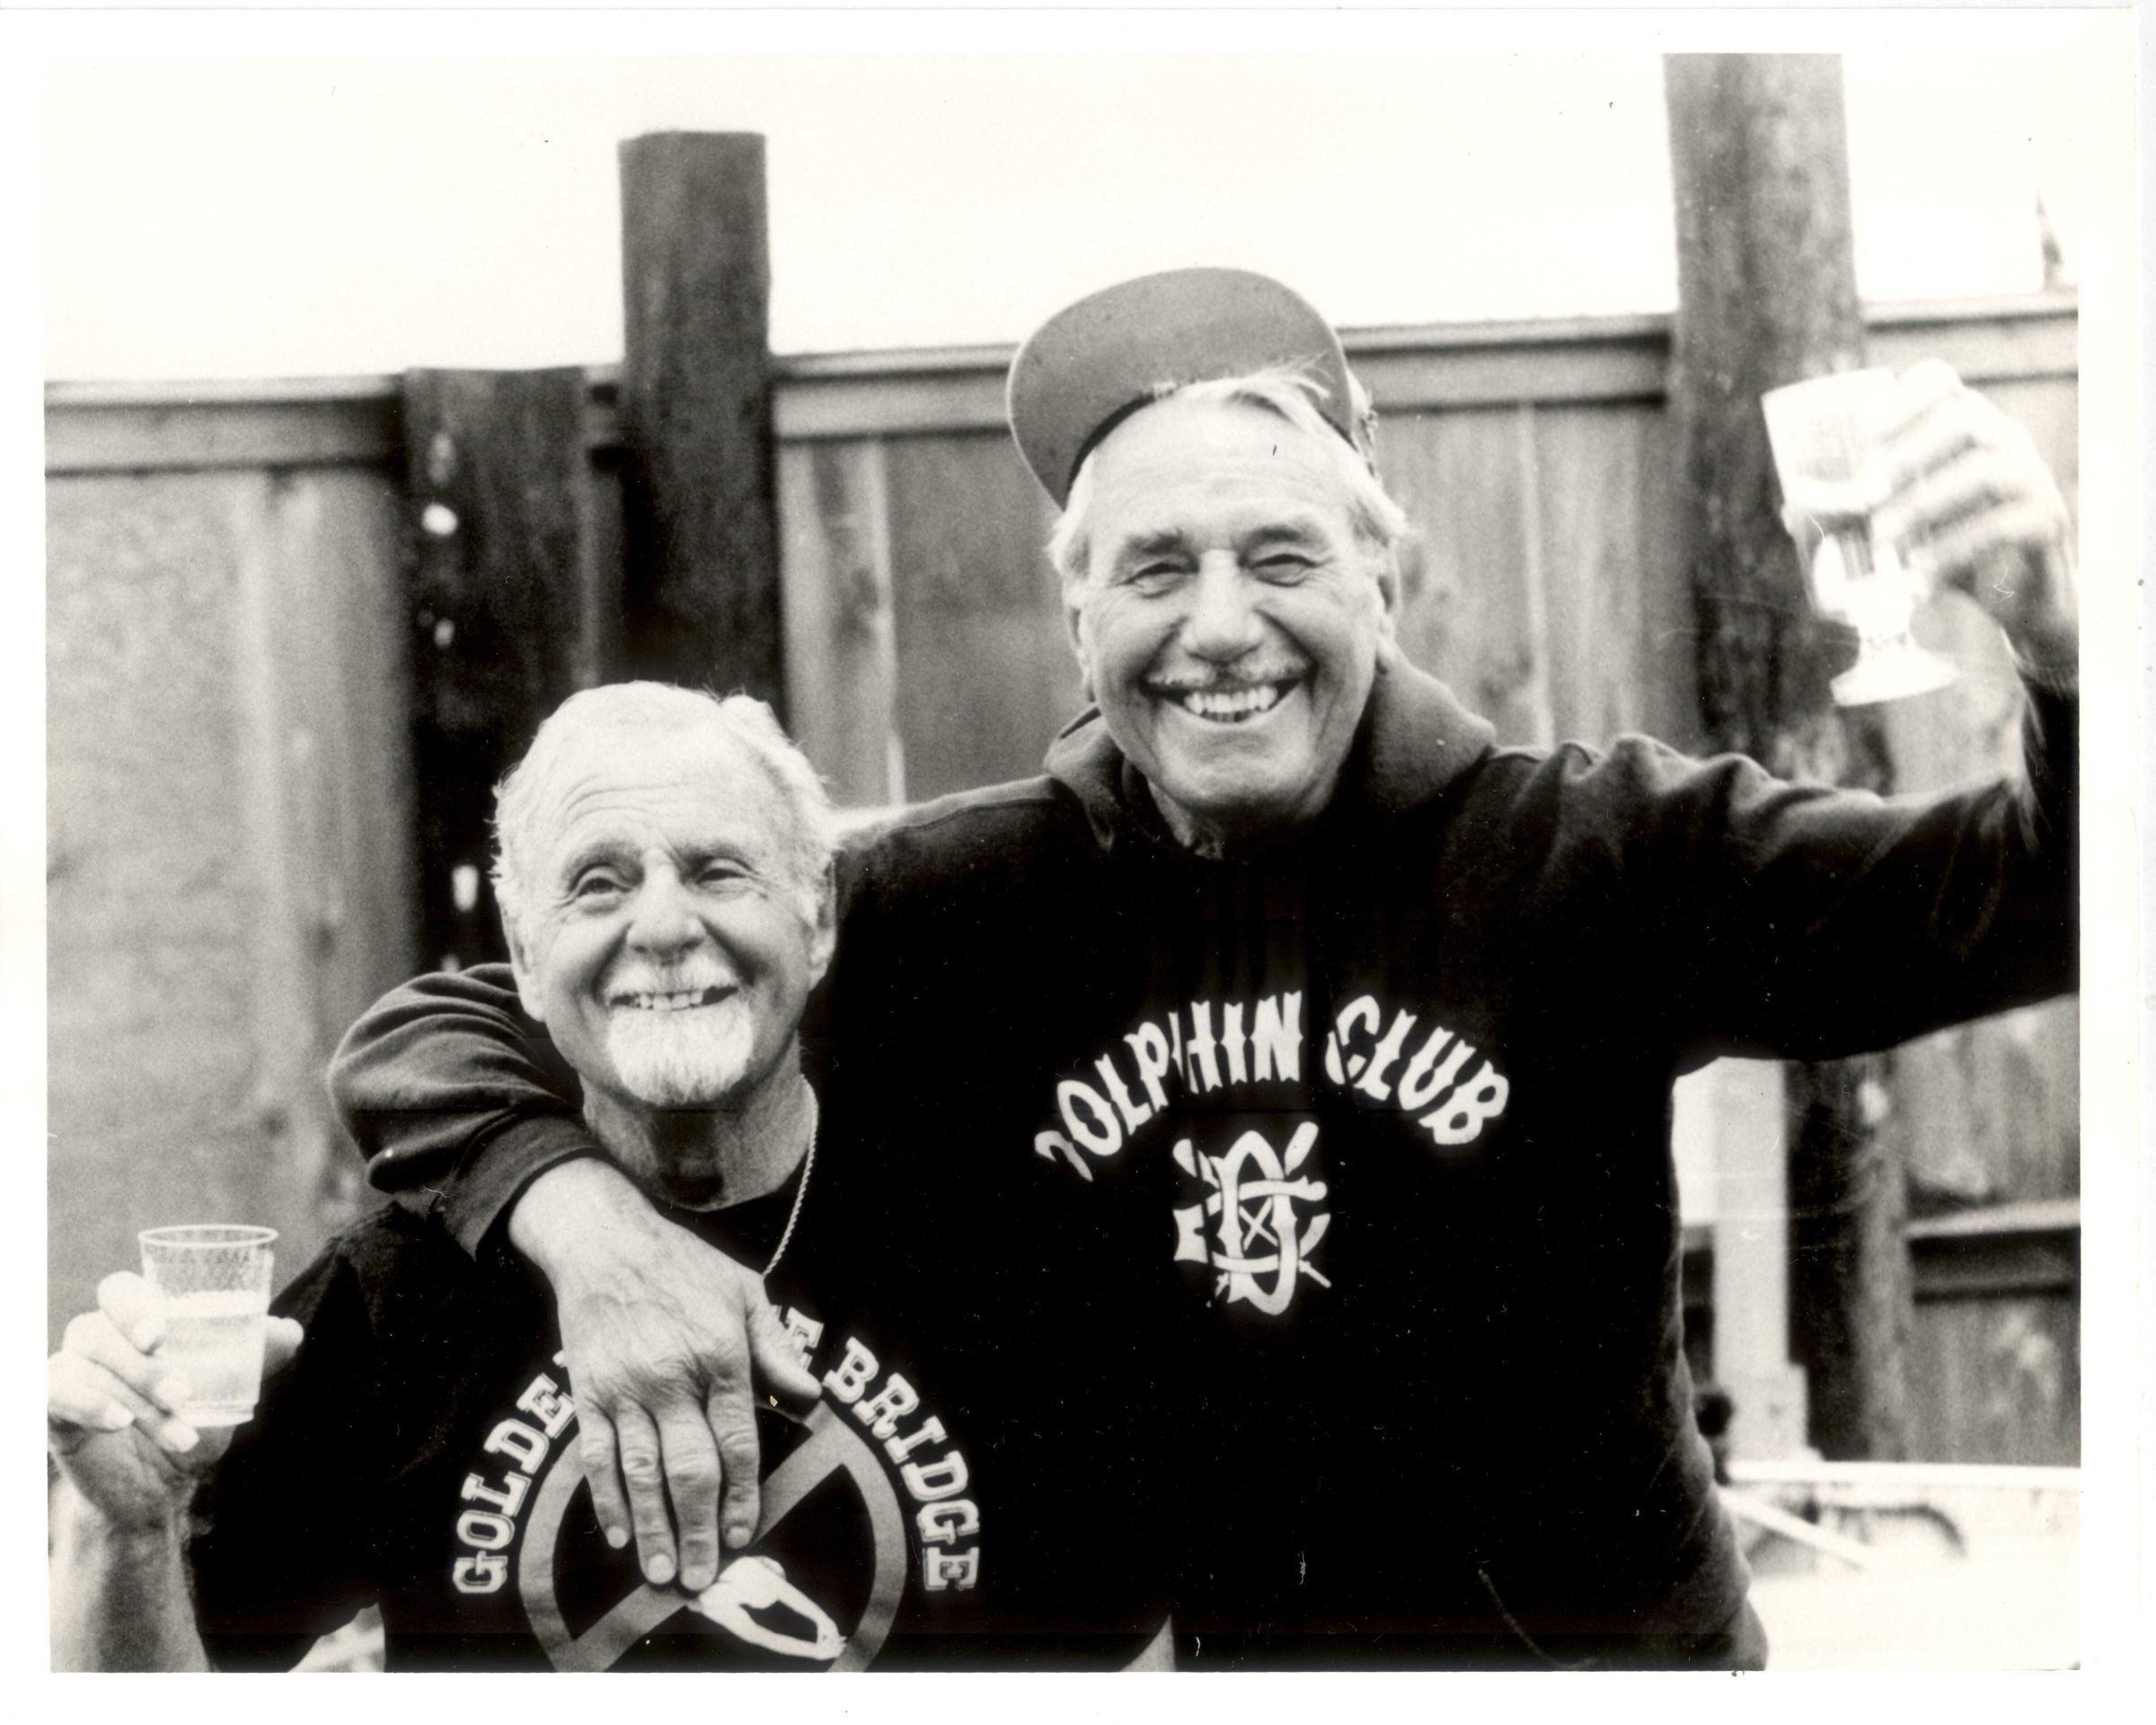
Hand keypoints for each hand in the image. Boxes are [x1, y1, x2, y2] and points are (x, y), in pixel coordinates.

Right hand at [47, 1272, 302, 1532]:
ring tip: (181, 1435)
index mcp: (135, 1321)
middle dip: (145, 1367)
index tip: (160, 1336)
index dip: (134, 1305)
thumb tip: (290, 1332)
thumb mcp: (231, 1387)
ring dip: (137, 1403)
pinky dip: (88, 1406)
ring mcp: (70, 1372)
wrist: (159, 1486)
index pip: (120, 1290)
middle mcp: (96, 1339)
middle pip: (102, 1332)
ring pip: (89, 1371)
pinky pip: (54, 1393)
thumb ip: (259, 1354)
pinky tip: (118, 1424)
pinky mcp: (52, 1409)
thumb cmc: (193, 1418)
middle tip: (184, 1394)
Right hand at [509, 1160, 822, 1594]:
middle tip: (701, 1577)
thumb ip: (775, 1348)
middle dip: (697, 1529)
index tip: (742, 1534)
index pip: (737, 1442)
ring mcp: (626, 1389)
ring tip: (661, 1573)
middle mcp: (673, 1379)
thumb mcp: (745, 1292)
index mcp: (720, 1356)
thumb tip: (811, 1394)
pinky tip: (620, 1533)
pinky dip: (608, 1497)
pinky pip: (596, 1455)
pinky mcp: (588, 1392)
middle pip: (690, 1469)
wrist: (606, 1241)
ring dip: (653, 1527)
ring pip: (642, 1472)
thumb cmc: (685, 1266)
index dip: (741, 1495)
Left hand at [1867, 360, 2077, 681]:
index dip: (1904, 397)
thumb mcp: (1901, 526)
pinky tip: (1919, 574)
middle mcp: (2005, 440)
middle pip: (1964, 419)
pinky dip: (1954, 549)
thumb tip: (1792, 508)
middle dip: (1908, 455)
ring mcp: (2032, 478)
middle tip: (1866, 493)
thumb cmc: (1953, 546)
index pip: (1943, 382)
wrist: (2019, 597)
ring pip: (1983, 471)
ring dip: (1923, 505)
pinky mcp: (2047, 521)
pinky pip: (2003, 525)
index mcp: (1967, 426)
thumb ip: (1854, 514)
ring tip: (1881, 539)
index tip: (1865, 429)